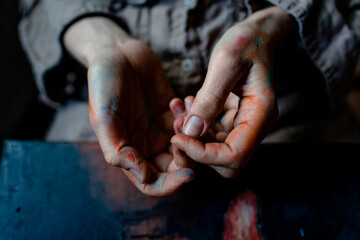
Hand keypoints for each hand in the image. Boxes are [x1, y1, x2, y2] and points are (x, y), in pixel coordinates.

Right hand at [64, 17, 193, 195]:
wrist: (117, 52)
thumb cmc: (105, 83)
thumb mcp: (104, 116)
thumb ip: (117, 149)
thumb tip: (142, 176)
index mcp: (128, 153)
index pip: (151, 183)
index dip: (170, 185)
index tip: (188, 173)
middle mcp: (146, 146)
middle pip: (173, 169)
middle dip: (186, 159)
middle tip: (192, 137)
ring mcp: (162, 130)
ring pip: (186, 148)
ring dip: (191, 134)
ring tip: (183, 109)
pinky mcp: (173, 114)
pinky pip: (191, 125)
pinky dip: (192, 116)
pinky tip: (183, 99)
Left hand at [171, 7, 295, 177]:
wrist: (256, 36)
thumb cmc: (245, 43)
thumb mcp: (225, 62)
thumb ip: (209, 98)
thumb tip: (191, 132)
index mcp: (261, 114)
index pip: (234, 154)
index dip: (203, 154)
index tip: (177, 137)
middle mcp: (256, 125)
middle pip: (227, 161)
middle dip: (198, 150)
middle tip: (177, 126)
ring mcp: (246, 124)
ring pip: (217, 150)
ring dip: (193, 137)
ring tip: (180, 109)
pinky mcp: (234, 119)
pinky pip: (213, 134)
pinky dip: (196, 125)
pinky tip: (187, 104)